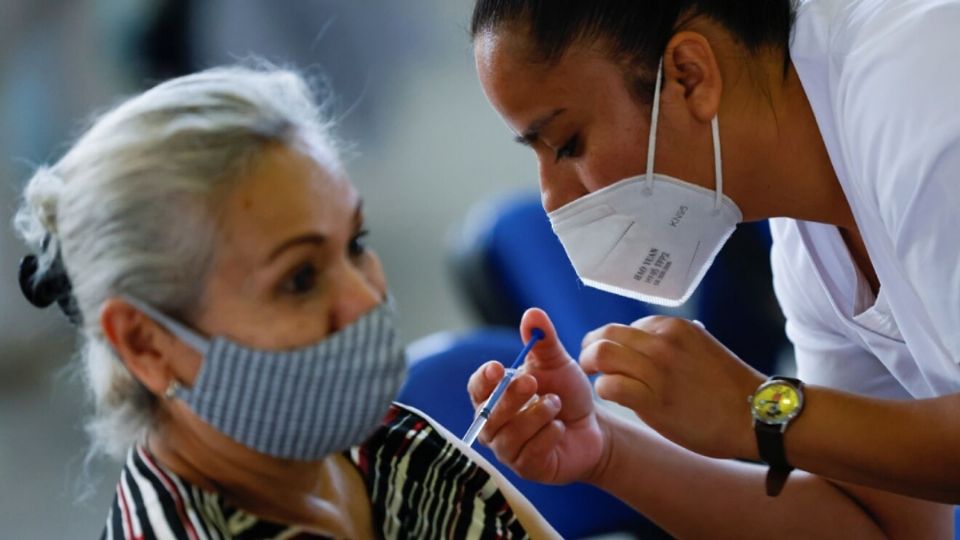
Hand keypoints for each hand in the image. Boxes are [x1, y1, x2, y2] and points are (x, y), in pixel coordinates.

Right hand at [466, 308, 604, 483]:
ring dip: (535, 415)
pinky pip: (529, 453)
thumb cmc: (567, 393)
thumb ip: (544, 340)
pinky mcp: (527, 468)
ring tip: (556, 403)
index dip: (483, 379)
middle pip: (489, 413)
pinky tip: (560, 427)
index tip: (498, 367)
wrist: (594, 427)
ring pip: (509, 435)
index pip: (477, 388)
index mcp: (495, 396)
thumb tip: (533, 314)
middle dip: (511, 396)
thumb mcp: (558, 363)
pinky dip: (546, 436)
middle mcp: (495, 424)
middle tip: (534, 382)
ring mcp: (509, 449)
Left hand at [581, 316, 764, 460]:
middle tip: (588, 363)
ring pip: (601, 354)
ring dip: (590, 365)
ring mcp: (658, 369)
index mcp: (674, 327)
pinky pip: (610, 385)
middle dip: (590, 347)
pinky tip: (611, 395)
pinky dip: (604, 389)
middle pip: (605, 333)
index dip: (611, 341)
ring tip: (593, 377)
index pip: (625, 327)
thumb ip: (671, 345)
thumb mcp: (700, 348)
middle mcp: (663, 342)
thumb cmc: (728, 388)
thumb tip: (643, 344)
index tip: (610, 356)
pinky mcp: (654, 399)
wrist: (756, 416)